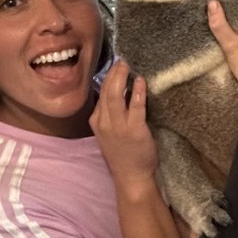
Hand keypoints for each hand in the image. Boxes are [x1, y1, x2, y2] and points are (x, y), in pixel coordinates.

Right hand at [89, 60, 157, 190]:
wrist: (131, 176)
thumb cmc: (124, 154)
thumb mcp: (109, 133)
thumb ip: (110, 114)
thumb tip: (119, 93)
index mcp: (97, 121)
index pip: (100, 94)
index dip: (107, 78)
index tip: (115, 67)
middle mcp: (104, 122)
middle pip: (105, 90)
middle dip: (113, 73)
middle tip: (122, 61)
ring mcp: (118, 126)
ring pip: (115, 95)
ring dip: (121, 77)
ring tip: (127, 65)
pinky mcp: (134, 130)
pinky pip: (135, 106)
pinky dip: (137, 91)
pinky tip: (140, 81)